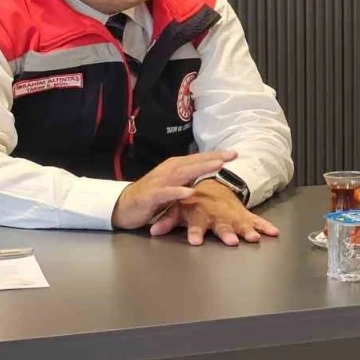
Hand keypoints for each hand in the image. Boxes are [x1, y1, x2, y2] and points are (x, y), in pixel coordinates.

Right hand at [112, 151, 238, 229]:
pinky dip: (178, 191)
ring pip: (182, 173)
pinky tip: (190, 191)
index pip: (198, 159)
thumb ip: (189, 178)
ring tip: (217, 165)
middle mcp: (169, 171)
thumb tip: (208, 171)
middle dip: (212, 157)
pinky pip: (166, 193)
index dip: (216, 155)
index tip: (235, 153)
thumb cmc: (153, 195)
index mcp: (175, 167)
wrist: (123, 205)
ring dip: (200, 168)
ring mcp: (160, 182)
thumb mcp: (175, 185)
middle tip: (231, 155)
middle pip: (193, 162)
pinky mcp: (151, 195)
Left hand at [148, 179, 279, 246]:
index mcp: (199, 209)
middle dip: (226, 233)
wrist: (213, 184)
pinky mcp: (243, 214)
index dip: (195, 231)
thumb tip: (153, 231)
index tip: (195, 242)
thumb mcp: (177, 208)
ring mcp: (232, 213)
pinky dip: (264, 225)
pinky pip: (255, 220)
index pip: (196, 221)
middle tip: (231, 242)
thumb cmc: (192, 200)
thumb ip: (166, 220)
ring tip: (254, 238)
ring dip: (248, 230)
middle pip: (221, 223)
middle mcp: (217, 212)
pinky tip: (274, 232)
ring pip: (240, 222)